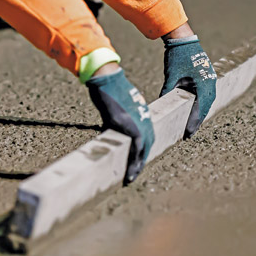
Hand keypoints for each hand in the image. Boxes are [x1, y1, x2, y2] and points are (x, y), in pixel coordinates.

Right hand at [86, 68, 154, 184]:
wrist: (107, 79)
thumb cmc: (110, 88)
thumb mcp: (122, 103)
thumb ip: (123, 115)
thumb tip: (116, 125)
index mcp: (143, 113)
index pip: (148, 136)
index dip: (144, 149)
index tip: (139, 160)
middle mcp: (143, 118)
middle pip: (148, 144)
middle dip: (141, 160)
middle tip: (135, 172)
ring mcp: (136, 122)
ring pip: (143, 149)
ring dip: (138, 164)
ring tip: (132, 176)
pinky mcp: (127, 125)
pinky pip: (135, 148)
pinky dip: (134, 162)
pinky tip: (130, 172)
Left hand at [161, 36, 216, 137]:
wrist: (183, 38)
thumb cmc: (177, 55)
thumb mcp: (171, 75)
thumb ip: (168, 90)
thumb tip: (161, 105)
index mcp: (204, 82)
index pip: (201, 107)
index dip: (194, 122)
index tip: (188, 133)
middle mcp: (210, 81)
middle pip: (206, 106)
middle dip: (198, 120)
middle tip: (189, 134)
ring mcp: (210, 78)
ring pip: (207, 100)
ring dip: (200, 112)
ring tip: (191, 125)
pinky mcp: (206, 75)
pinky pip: (206, 94)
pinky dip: (201, 104)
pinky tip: (193, 110)